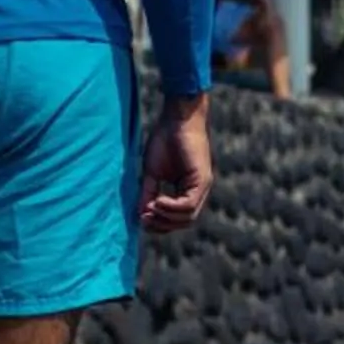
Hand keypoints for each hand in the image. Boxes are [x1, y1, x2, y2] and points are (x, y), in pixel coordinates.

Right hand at [140, 94, 212, 231]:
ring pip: (188, 217)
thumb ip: (149, 193)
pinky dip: (172, 208)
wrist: (177, 118)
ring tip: (151, 208)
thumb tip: (141, 215)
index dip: (160, 224)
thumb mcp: (152, 172)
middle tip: (144, 217)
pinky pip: (189, 205)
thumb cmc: (165, 139)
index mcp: (188, 189)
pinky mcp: (202, 179)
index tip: (142, 219)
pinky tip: (158, 202)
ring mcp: (203, 186)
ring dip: (166, 217)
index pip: (178, 218)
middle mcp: (199, 190)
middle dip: (163, 224)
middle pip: (185, 222)